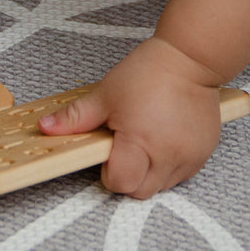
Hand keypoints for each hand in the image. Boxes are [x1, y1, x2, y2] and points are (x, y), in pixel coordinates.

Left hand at [38, 37, 224, 198]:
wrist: (191, 59)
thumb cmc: (150, 72)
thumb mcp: (106, 94)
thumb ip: (75, 118)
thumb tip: (46, 127)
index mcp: (140, 142)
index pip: (120, 182)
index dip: (109, 172)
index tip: (109, 153)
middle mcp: (167, 155)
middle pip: (140, 191)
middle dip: (128, 177)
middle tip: (125, 149)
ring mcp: (189, 156)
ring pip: (162, 186)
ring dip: (150, 172)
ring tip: (146, 141)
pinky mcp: (203, 153)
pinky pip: (182, 174)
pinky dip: (169, 165)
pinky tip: (164, 141)